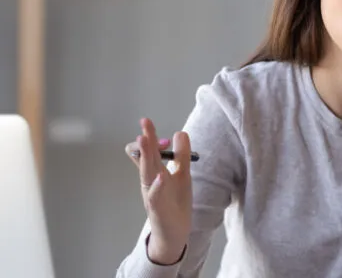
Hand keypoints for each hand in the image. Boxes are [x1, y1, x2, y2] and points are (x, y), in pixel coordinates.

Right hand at [125, 118, 191, 264]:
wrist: (174, 233)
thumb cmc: (175, 203)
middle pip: (146, 158)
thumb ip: (182, 156)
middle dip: (146, 140)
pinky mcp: (157, 210)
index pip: (149, 151)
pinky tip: (161, 176)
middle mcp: (150, 182)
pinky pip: (155, 197)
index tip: (155, 128)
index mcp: (155, 173)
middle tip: (144, 122)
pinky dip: (157, 186)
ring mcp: (152, 195)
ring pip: (147, 174)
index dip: (151, 139)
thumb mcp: (182, 175)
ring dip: (146, 157)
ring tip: (145, 140)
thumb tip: (180, 132)